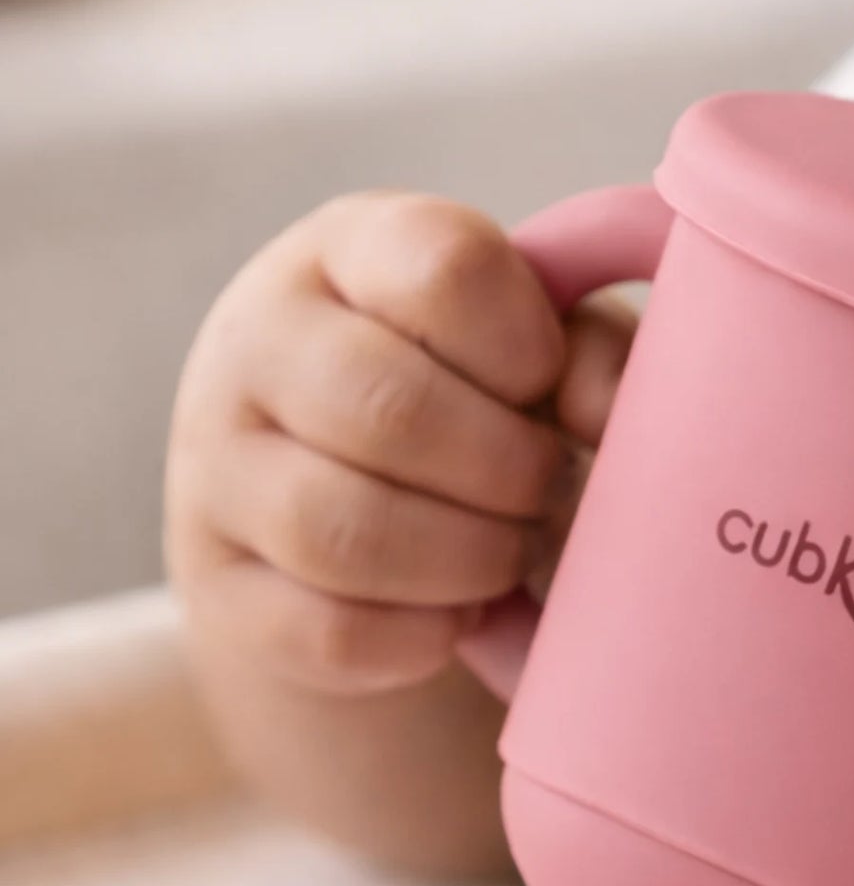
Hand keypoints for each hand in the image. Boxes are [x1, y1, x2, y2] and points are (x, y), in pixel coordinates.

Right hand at [167, 193, 636, 695]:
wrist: (359, 517)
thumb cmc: (481, 403)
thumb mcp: (545, 349)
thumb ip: (596, 352)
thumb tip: (603, 413)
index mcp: (357, 247)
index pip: (447, 269)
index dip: (528, 347)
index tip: (545, 386)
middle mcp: (262, 337)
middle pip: (391, 409)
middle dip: (508, 471)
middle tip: (546, 491)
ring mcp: (218, 461)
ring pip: (346, 531)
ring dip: (469, 560)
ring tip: (508, 555)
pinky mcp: (219, 582)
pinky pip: (330, 629)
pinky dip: (422, 637)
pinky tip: (456, 613)